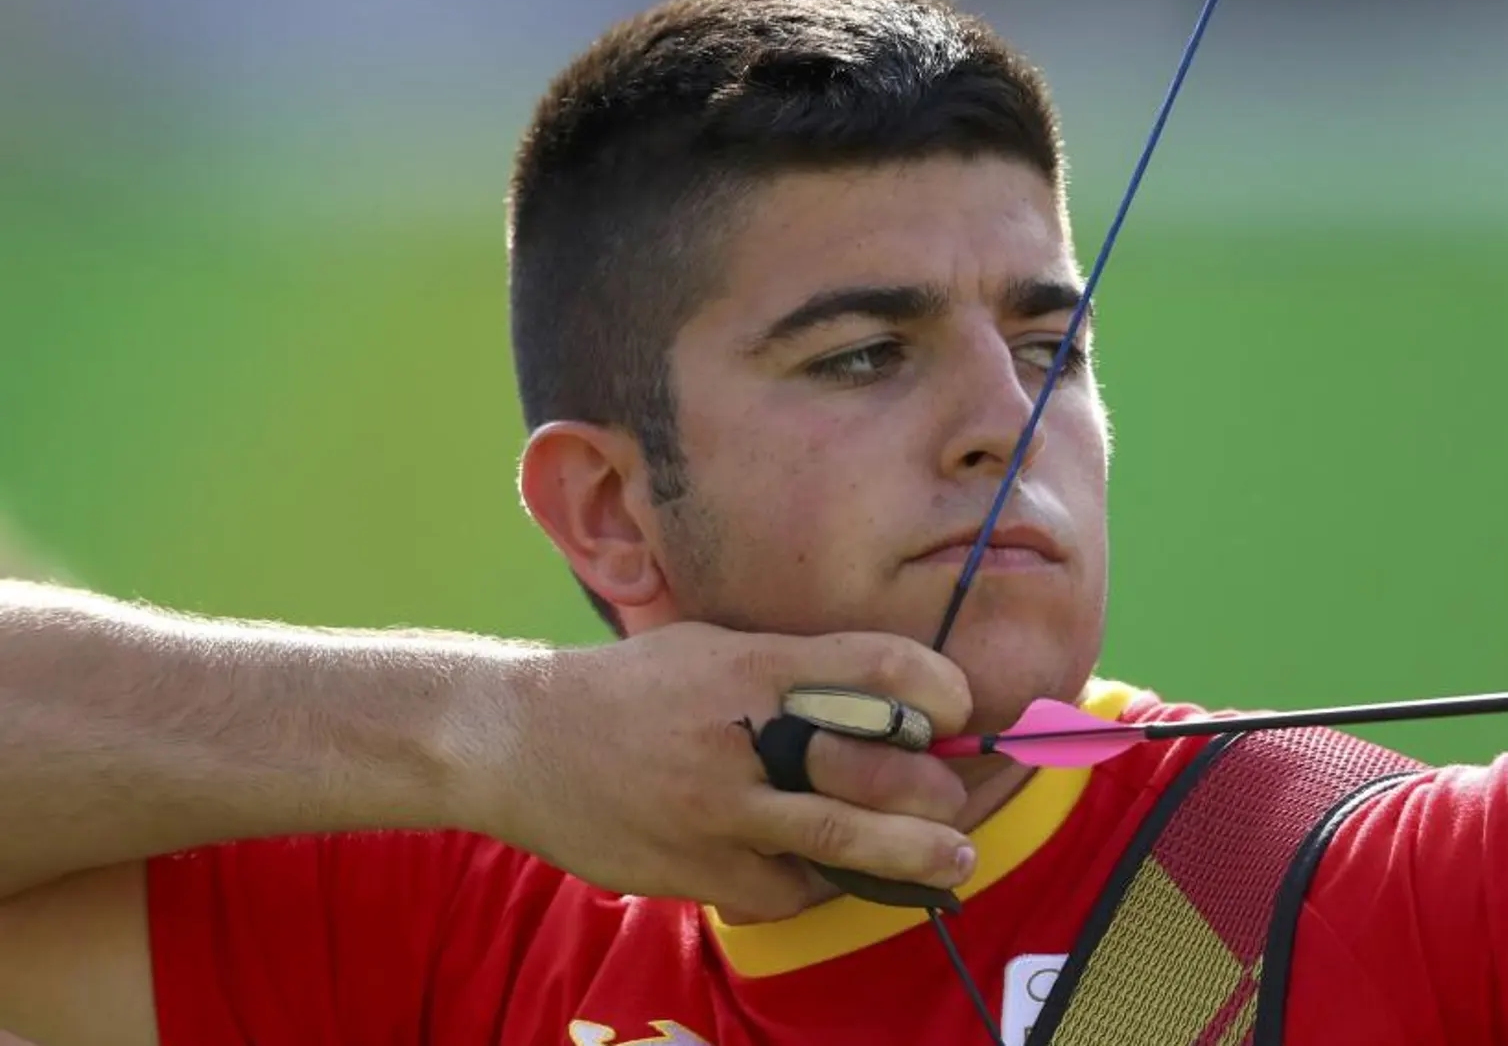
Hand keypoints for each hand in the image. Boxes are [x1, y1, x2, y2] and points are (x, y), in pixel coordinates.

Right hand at [458, 622, 975, 921]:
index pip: (871, 668)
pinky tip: (838, 876)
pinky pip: (781, 891)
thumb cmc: (630, 688)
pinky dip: (818, 884)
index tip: (959, 703)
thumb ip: (790, 668)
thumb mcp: (710, 646)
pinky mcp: (693, 869)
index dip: (933, 686)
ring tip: (952, 863)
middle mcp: (739, 738)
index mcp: (750, 666)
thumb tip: (884, 695)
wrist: (516, 741)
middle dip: (930, 790)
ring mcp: (715, 811)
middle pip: (868, 768)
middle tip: (960, 800)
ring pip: (835, 842)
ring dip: (907, 856)